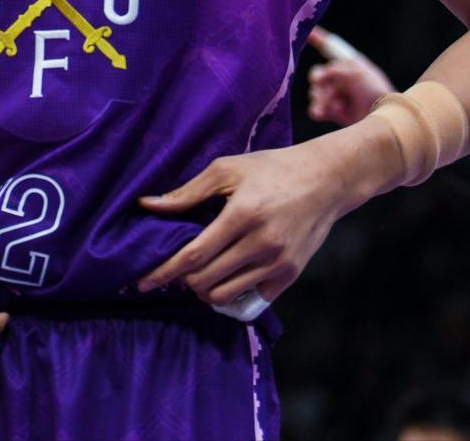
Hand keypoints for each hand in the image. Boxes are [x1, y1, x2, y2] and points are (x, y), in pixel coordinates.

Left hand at [136, 133, 373, 309]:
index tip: (142, 282)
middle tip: (173, 270)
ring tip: (197, 275)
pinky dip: (232, 294)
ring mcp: (279, 262)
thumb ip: (187, 192)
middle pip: (206, 280)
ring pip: (226, 295)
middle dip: (182, 280)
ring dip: (204, 290)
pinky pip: (252, 299)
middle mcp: (262, 244)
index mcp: (242, 215)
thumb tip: (147, 205)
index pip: (193, 255)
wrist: (326, 181)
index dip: (164, 272)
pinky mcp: (291, 274)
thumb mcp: (226, 170)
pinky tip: (224, 278)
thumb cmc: (270, 169)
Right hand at [307, 25, 395, 126]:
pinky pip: (317, 109)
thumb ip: (332, 70)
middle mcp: (341, 78)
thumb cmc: (373, 91)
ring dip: (322, 98)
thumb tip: (315, 79)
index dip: (319, 38)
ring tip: (335, 105)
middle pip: (317, 75)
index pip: (331, 47)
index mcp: (349, 65)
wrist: (380, 116)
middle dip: (320, 81)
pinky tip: (322, 113)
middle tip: (322, 84)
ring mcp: (337, 96)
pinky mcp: (334, 112)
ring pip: (315, 93)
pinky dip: (318, 110)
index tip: (308, 32)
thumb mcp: (355, 74)